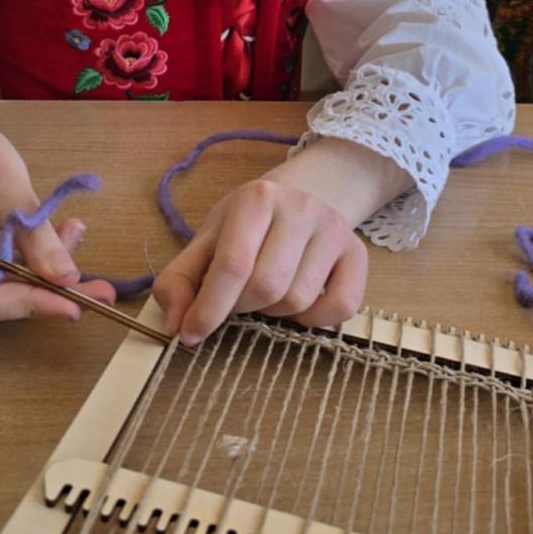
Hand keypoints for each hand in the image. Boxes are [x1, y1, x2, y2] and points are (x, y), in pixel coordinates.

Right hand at [0, 110, 116, 323]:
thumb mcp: (10, 191)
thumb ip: (36, 237)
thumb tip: (68, 280)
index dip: (33, 303)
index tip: (77, 305)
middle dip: (50, 291)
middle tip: (102, 289)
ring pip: (7, 292)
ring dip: (48, 275)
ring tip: (76, 238)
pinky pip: (6, 280)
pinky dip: (37, 265)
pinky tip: (64, 238)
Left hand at [152, 137, 411, 345]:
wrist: (297, 198)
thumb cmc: (245, 226)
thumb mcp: (207, 242)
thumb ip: (181, 280)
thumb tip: (175, 324)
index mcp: (256, 199)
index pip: (233, 265)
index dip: (209, 308)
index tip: (190, 335)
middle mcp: (300, 207)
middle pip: (267, 287)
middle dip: (242, 307)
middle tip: (235, 301)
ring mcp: (333, 228)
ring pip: (299, 300)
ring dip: (274, 313)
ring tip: (265, 294)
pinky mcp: (357, 252)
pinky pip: (341, 306)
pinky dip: (315, 320)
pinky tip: (299, 305)